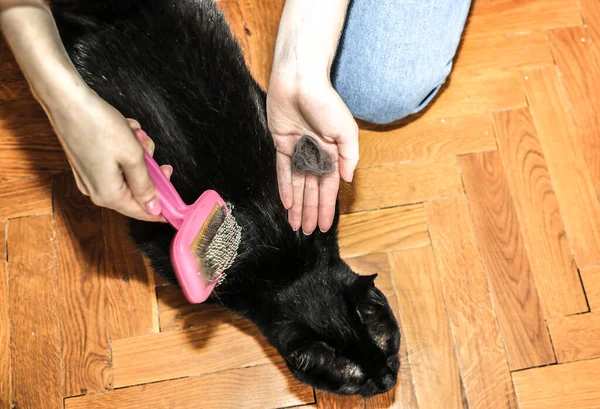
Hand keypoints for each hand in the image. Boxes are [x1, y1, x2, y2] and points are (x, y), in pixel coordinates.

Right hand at [48, 89, 171, 220]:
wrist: (67, 101)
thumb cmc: (99, 127)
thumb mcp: (133, 157)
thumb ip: (145, 185)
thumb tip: (154, 208)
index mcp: (108, 195)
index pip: (141, 212)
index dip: (161, 208)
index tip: (175, 205)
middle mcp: (96, 191)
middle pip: (136, 190)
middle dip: (148, 168)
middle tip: (150, 150)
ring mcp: (89, 177)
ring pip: (128, 172)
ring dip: (137, 152)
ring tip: (134, 133)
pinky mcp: (87, 162)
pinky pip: (115, 162)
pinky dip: (124, 147)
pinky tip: (124, 130)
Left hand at [267, 73, 358, 233]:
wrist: (300, 80)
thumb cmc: (326, 103)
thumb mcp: (346, 131)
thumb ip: (349, 156)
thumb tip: (348, 180)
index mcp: (333, 153)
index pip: (329, 187)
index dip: (326, 207)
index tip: (324, 226)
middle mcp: (315, 154)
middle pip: (312, 190)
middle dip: (310, 211)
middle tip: (307, 232)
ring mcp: (298, 150)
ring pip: (297, 184)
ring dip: (297, 205)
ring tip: (295, 225)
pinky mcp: (281, 143)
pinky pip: (282, 170)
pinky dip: (284, 186)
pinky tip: (286, 204)